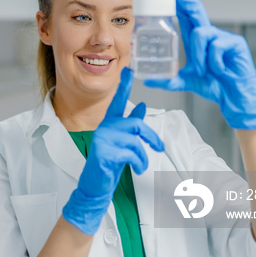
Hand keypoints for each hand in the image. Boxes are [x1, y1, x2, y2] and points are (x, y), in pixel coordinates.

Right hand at [62, 67, 164, 234]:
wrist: (95, 186)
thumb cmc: (109, 164)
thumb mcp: (124, 143)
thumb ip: (131, 125)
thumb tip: (142, 106)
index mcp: (109, 124)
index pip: (117, 101)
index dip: (123, 85)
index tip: (129, 69)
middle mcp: (104, 128)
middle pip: (135, 124)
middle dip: (152, 137)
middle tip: (160, 148)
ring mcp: (102, 140)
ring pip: (135, 140)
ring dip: (144, 156)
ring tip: (142, 166)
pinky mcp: (103, 153)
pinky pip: (131, 153)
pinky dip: (139, 163)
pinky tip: (137, 169)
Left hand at [144, 0, 255, 129]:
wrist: (235, 98)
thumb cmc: (215, 85)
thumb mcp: (186, 82)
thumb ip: (168, 80)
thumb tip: (147, 81)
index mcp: (197, 39)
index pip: (186, 14)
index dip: (177, 0)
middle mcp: (209, 34)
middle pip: (195, 9)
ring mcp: (222, 37)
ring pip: (201, 33)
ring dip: (198, 53)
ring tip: (201, 69)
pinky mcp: (236, 43)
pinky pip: (217, 45)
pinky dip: (213, 60)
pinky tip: (219, 69)